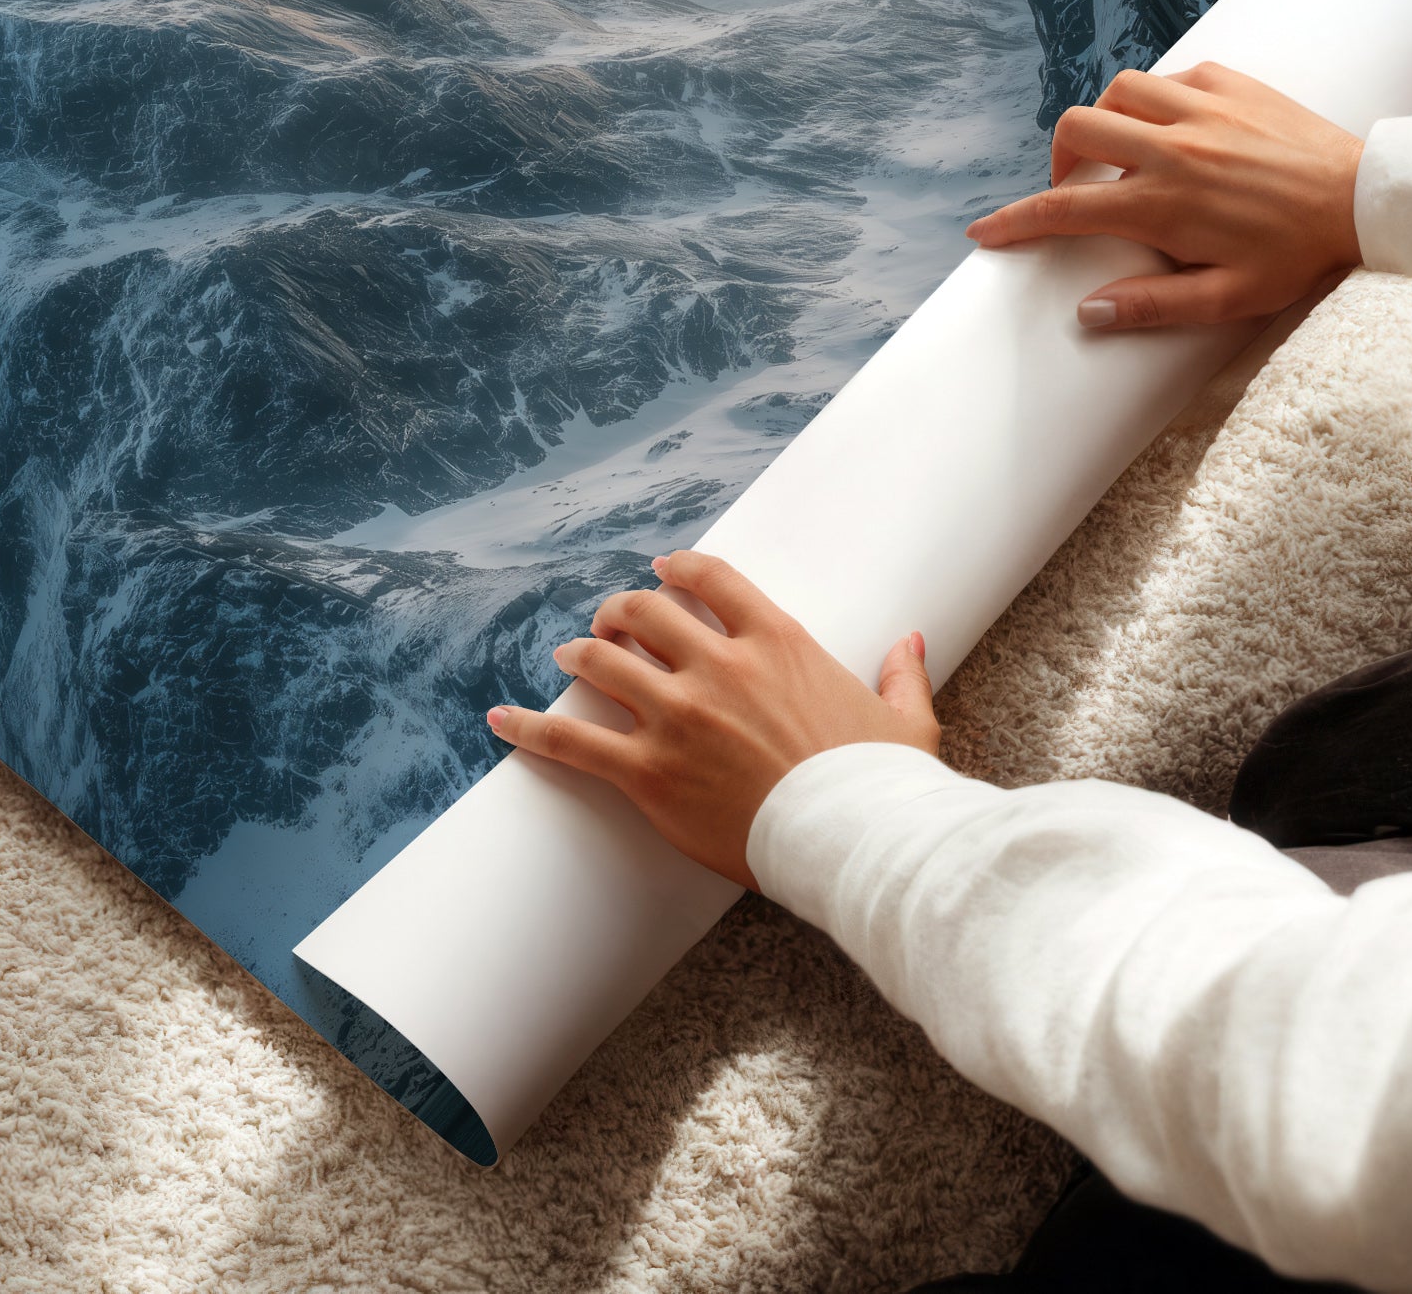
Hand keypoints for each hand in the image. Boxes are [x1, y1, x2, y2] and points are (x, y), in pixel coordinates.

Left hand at [485, 550, 937, 890]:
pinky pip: (573, 741)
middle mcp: (719, 667)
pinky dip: (530, 728)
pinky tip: (501, 719)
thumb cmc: (882, 786)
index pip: (711, 580)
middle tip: (608, 621)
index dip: (677, 570)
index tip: (660, 571)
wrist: (856, 842)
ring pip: (603, 662)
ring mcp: (679, 717)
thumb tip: (911, 642)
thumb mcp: (904, 721)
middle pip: (644, 613)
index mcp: (777, 642)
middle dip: (618, 611)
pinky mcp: (649, 772)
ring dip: (580, 654)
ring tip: (566, 657)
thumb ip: (901, 674)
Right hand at [965, 62, 1363, 330]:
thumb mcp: (1229, 298)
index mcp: (1163, 203)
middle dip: (1059, 159)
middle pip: (1077, 129)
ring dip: (1106, 120)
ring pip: (1117, 91)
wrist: (1365, 199)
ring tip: (1123, 151)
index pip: (1065, 209)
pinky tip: (1175, 126)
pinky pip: (1170, 76)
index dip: (1015, 221)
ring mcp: (1200, 108)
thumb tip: (1088, 312)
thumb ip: (1154, 305)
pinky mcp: (1230, 82)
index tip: (986, 231)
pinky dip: (1157, 98)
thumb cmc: (1299, 255)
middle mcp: (1172, 147)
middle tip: (1076, 188)